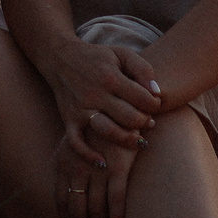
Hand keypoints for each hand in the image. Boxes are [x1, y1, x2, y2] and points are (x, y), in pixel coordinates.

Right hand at [39, 39, 161, 158]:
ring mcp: (81, 109)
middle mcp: (96, 94)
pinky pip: (77, 143)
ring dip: (127, 140)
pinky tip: (103, 163)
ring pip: (108, 132)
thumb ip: (143, 69)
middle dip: (145, 123)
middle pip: (129, 118)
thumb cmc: (97, 58)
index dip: (155, 105)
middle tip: (149, 122)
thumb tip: (157, 94)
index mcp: (111, 77)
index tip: (155, 105)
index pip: (142, 99)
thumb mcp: (122, 54)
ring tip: (139, 140)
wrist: (60, 58)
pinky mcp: (69, 119)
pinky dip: (88, 156)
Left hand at [54, 126, 138, 217]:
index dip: (66, 216)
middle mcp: (76, 168)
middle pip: (76, 208)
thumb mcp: (75, 138)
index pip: (60, 197)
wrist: (118, 105)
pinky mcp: (118, 169)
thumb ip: (70, 161)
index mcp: (63, 161)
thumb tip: (72, 184)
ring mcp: (97, 170)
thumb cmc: (98, 123)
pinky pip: (116, 202)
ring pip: (95, 209)